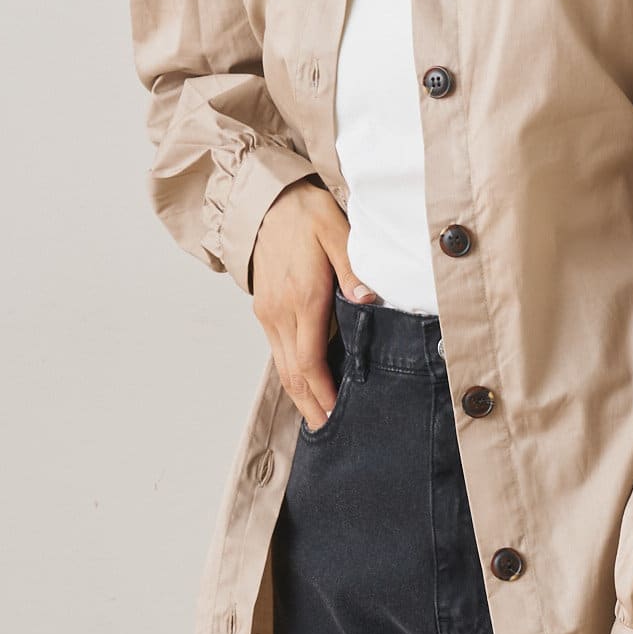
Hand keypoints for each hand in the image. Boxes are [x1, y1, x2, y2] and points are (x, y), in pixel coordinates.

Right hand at [249, 178, 379, 429]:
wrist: (266, 200)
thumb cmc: (306, 212)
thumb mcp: (337, 230)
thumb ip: (354, 267)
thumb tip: (368, 300)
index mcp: (302, 297)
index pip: (310, 362)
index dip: (324, 395)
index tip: (340, 417)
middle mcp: (280, 312)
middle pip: (294, 375)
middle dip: (312, 407)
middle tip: (332, 434)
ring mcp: (268, 312)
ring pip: (283, 367)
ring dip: (301, 396)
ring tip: (321, 419)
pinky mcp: (264, 309)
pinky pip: (279, 351)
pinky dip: (293, 375)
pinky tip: (308, 386)